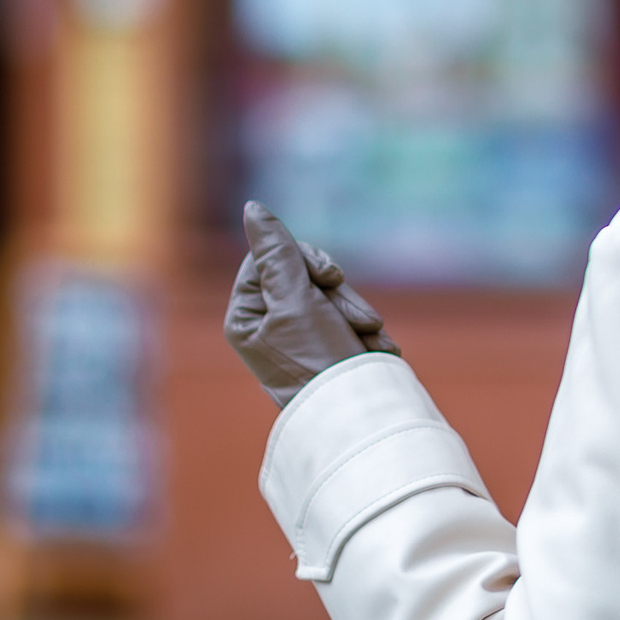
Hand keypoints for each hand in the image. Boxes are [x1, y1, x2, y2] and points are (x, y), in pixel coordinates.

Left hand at [222, 202, 400, 405]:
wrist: (361, 411)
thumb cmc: (319, 360)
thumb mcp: (295, 299)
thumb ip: (276, 253)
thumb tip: (253, 208)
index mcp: (246, 315)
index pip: (269, 257)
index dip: (303, 260)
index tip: (329, 278)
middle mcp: (269, 324)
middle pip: (304, 271)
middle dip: (337, 292)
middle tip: (356, 319)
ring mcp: (302, 335)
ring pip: (333, 291)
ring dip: (356, 312)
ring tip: (368, 338)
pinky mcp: (331, 344)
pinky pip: (350, 313)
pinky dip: (366, 328)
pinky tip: (373, 346)